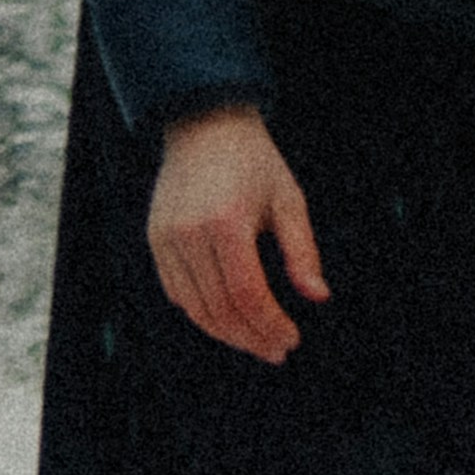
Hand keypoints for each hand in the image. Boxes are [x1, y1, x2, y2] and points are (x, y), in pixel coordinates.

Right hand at [148, 104, 327, 363]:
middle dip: (252, 337)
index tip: (291, 339)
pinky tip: (227, 320)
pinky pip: (177, 292)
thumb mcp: (288, 199)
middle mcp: (190, 233)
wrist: (206, 124)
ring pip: (196, 307)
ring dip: (227, 333)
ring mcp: (167, 237)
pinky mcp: (156, 239)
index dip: (270, 325)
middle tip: (277, 350)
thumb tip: (319, 296)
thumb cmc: (254, 162)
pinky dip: (202, 313)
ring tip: (255, 342)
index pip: (248, 295)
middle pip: (221, 308)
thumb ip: (302, 251)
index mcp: (227, 222)